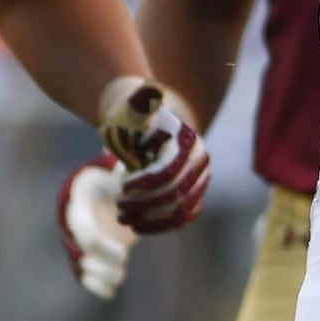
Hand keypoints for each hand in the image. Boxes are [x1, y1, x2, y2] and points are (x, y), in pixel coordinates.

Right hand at [57, 152, 136, 299]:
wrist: (96, 191)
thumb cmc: (108, 180)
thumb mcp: (114, 174)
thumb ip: (123, 174)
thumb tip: (132, 169)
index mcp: (78, 207)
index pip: (83, 232)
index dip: (102, 246)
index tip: (124, 252)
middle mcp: (75, 229)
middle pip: (82, 253)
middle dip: (102, 262)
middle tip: (124, 260)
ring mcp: (80, 244)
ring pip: (82, 268)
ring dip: (101, 276)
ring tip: (119, 277)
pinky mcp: (89, 255)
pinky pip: (85, 277)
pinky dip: (97, 286)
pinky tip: (110, 293)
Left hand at [97, 77, 210, 233]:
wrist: (147, 124)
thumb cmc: (134, 114)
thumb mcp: (133, 105)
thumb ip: (141, 101)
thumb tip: (151, 95)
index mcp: (188, 138)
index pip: (170, 171)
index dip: (146, 184)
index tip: (122, 186)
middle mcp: (200, 160)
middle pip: (177, 193)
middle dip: (145, 205)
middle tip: (119, 207)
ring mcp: (199, 179)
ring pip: (181, 209)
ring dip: (151, 219)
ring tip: (123, 216)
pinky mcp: (193, 195)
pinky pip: (183, 217)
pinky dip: (161, 225)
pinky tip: (137, 225)